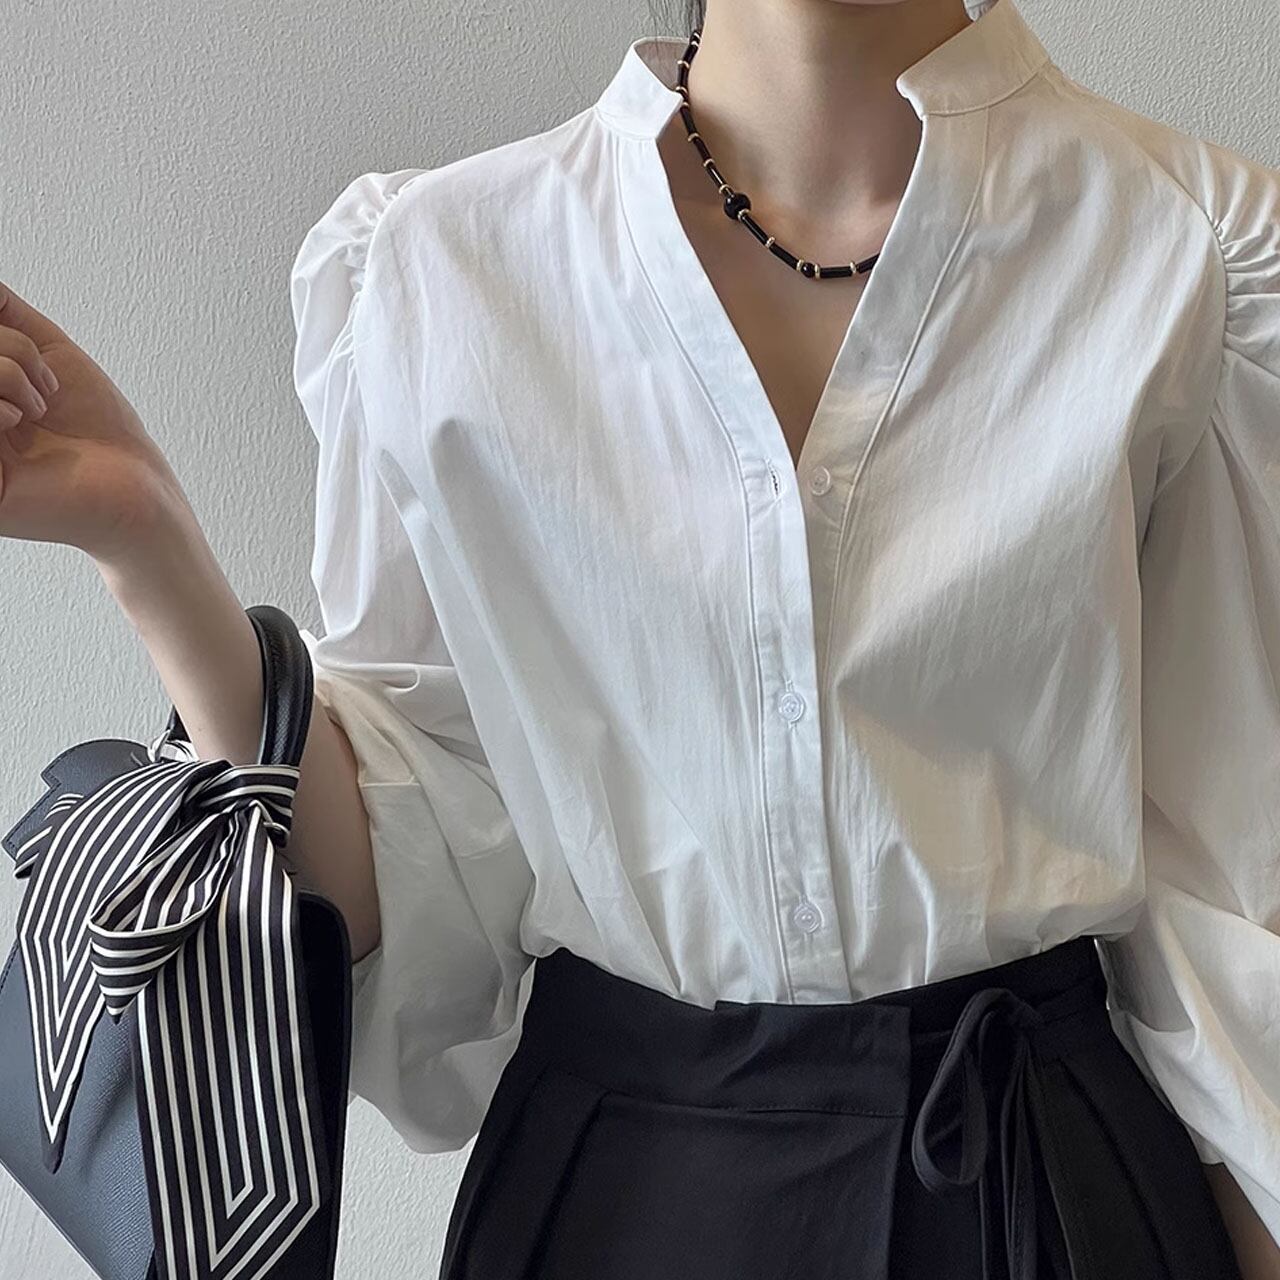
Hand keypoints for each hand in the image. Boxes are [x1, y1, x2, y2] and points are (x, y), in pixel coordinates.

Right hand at [0, 280, 186, 561]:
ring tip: (39, 406)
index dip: (1, 335)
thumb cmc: (97, 427)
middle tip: (45, 385)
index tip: (24, 344)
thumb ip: (6, 314)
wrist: (135, 485)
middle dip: (8, 348)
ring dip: (8, 370)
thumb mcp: (50, 353)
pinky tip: (20, 423)